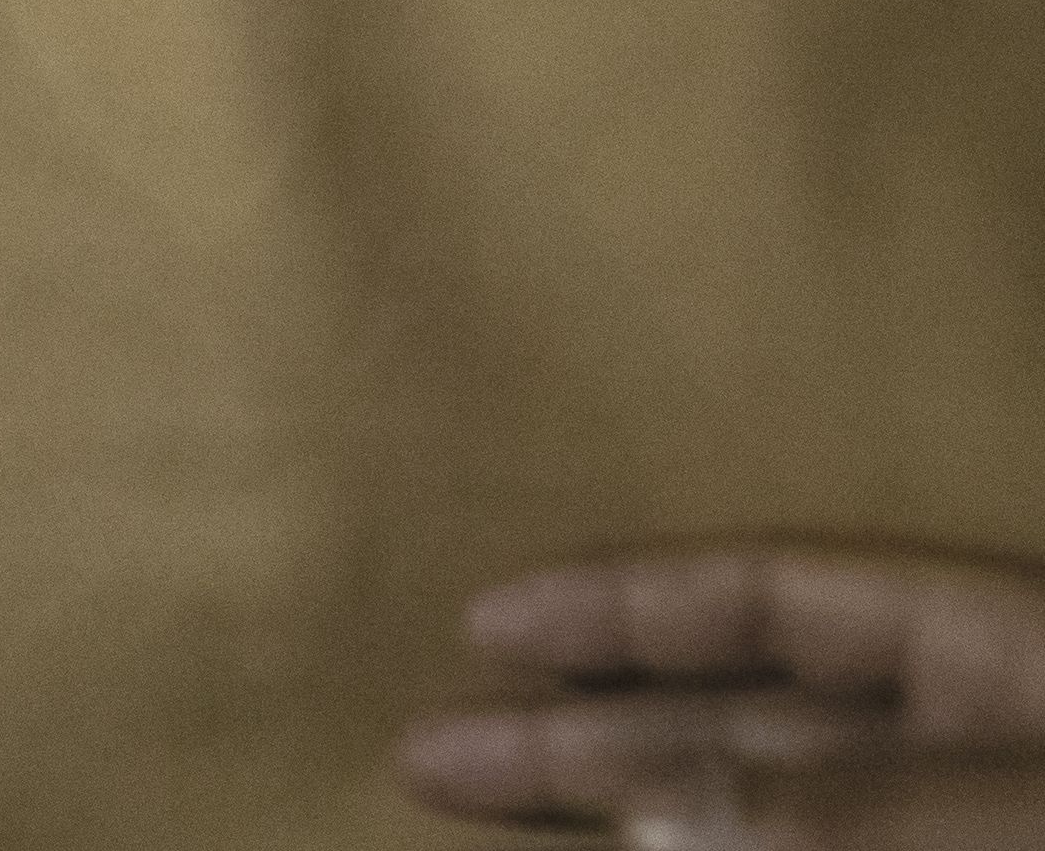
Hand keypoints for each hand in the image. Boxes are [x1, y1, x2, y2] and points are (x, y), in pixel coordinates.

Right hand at [404, 545, 1044, 844]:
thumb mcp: (1022, 813)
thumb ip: (853, 806)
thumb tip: (651, 810)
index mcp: (1005, 644)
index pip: (775, 592)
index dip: (622, 602)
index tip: (482, 621)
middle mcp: (970, 730)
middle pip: (743, 711)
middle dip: (583, 727)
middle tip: (430, 749)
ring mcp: (964, 818)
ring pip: (763, 807)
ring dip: (622, 804)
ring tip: (476, 800)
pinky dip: (696, 847)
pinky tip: (609, 850)